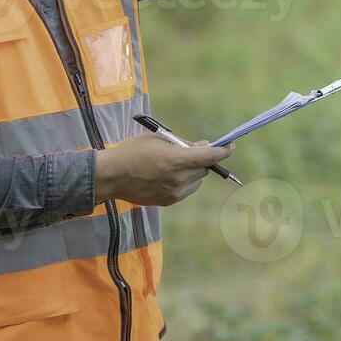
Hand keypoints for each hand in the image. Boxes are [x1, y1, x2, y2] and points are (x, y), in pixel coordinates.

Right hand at [94, 133, 235, 206]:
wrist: (111, 176)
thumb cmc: (132, 151)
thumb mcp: (157, 139)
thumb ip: (182, 143)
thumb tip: (202, 146)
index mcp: (177, 160)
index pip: (209, 156)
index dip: (223, 151)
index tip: (230, 146)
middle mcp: (179, 178)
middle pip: (204, 168)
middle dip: (202, 159)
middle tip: (191, 151)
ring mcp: (174, 192)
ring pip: (197, 181)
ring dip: (193, 171)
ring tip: (174, 164)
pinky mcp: (168, 201)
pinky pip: (186, 190)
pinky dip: (184, 182)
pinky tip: (167, 175)